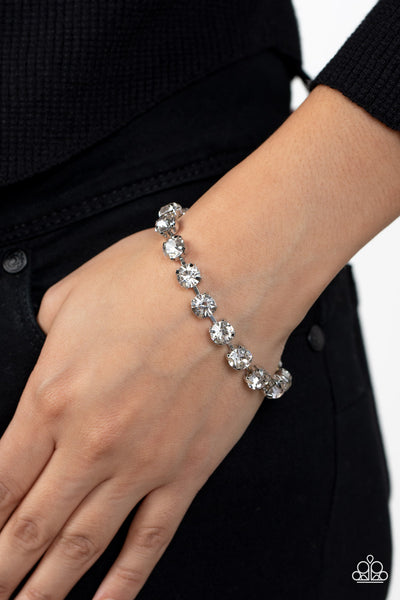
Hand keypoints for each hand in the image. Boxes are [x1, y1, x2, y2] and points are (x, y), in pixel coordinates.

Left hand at [0, 223, 284, 599]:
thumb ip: (47, 337)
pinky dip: (122, 584)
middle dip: (1, 570)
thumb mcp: (71, 296)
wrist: (229, 281)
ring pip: (81, 548)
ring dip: (46, 590)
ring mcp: (141, 465)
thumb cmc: (155, 279)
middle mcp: (91, 443)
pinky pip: (149, 542)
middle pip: (29, 529)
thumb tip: (49, 353)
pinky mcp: (187, 472)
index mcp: (52, 397)